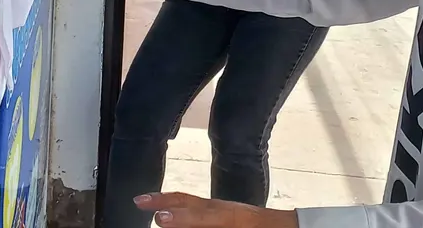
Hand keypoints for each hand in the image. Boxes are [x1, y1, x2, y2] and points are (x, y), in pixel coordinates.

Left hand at [133, 193, 298, 227]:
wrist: (283, 226)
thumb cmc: (250, 224)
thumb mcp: (223, 216)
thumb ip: (202, 217)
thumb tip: (171, 216)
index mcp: (215, 208)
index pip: (185, 199)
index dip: (162, 197)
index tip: (140, 199)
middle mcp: (220, 211)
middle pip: (190, 204)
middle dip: (165, 204)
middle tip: (142, 203)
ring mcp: (227, 219)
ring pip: (202, 217)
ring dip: (181, 218)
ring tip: (160, 218)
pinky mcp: (233, 220)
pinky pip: (212, 223)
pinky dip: (195, 223)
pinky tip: (181, 224)